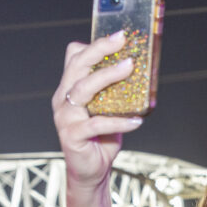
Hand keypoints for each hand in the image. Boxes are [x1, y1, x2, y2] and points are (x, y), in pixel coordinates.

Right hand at [52, 32, 144, 188]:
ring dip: (108, 76)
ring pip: (83, 89)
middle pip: (77, 66)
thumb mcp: (109, 109)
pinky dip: (118, 121)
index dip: (94, 45)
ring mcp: (65, 117)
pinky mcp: (72, 136)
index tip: (118, 35)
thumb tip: (143, 70)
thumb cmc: (102, 139)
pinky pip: (96, 124)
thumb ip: (117, 91)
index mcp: (70, 88)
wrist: (91, 171)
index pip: (74, 57)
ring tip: (130, 68)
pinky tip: (137, 120)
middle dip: (100, 50)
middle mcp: (63, 99)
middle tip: (122, 41)